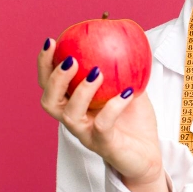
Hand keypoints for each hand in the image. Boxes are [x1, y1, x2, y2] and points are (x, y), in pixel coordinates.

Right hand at [38, 38, 166, 191]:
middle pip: (49, 100)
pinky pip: (104, 124)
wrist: (147, 157)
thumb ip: (123, 67)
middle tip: (70, 60)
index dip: (45, 64)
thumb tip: (122, 34)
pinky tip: (126, 92)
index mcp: (74, 105)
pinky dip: (114, 106)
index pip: (49, 84)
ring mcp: (87, 134)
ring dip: (80, 91)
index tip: (52, 42)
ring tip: (95, 72)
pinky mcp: (104, 146)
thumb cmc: (135, 122)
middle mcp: (74, 121)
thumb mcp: (129, 87)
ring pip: (70, 114)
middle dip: (54, 78)